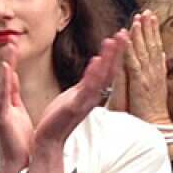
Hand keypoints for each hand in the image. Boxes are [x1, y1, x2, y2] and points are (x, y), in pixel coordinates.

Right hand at [0, 43, 32, 172]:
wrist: (19, 160)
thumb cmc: (20, 139)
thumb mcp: (18, 111)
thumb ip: (13, 93)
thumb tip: (12, 75)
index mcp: (3, 102)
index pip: (7, 78)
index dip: (10, 62)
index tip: (14, 46)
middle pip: (3, 78)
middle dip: (7, 60)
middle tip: (11, 42)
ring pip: (1, 84)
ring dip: (5, 67)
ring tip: (9, 52)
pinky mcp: (0, 117)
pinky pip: (2, 96)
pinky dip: (4, 82)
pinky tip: (7, 71)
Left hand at [33, 31, 127, 151]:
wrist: (47, 140)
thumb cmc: (57, 119)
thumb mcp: (72, 97)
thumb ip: (83, 85)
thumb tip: (91, 73)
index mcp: (90, 93)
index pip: (105, 70)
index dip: (114, 53)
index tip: (120, 36)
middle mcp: (92, 96)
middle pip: (109, 70)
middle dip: (117, 51)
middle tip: (124, 32)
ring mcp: (85, 101)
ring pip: (102, 76)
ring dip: (109, 57)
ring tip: (114, 40)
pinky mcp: (75, 107)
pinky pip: (87, 88)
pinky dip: (93, 74)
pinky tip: (97, 60)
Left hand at [125, 11, 172, 124]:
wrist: (155, 126)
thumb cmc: (151, 111)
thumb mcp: (156, 87)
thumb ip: (156, 71)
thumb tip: (159, 56)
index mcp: (156, 72)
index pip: (155, 47)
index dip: (153, 32)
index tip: (151, 18)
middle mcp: (153, 71)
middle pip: (151, 45)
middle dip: (148, 27)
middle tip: (146, 12)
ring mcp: (146, 76)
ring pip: (143, 50)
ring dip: (140, 33)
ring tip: (138, 18)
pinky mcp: (138, 83)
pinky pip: (132, 62)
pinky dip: (129, 48)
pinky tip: (126, 37)